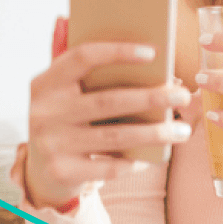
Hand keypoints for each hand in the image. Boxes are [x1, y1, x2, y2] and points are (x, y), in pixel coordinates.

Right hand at [25, 39, 194, 206]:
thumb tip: (158, 73)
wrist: (39, 171)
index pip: (82, 57)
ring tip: (183, 130)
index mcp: (46, 83)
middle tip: (182, 96)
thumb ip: (96, 83)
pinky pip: (109, 167)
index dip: (117, 51)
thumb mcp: (70, 98)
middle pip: (108, 100)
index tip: (153, 52)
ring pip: (115, 136)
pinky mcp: (61, 171)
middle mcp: (44, 111)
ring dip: (154, 133)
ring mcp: (50, 143)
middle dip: (151, 98)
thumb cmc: (68, 123)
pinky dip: (134, 162)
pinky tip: (153, 157)